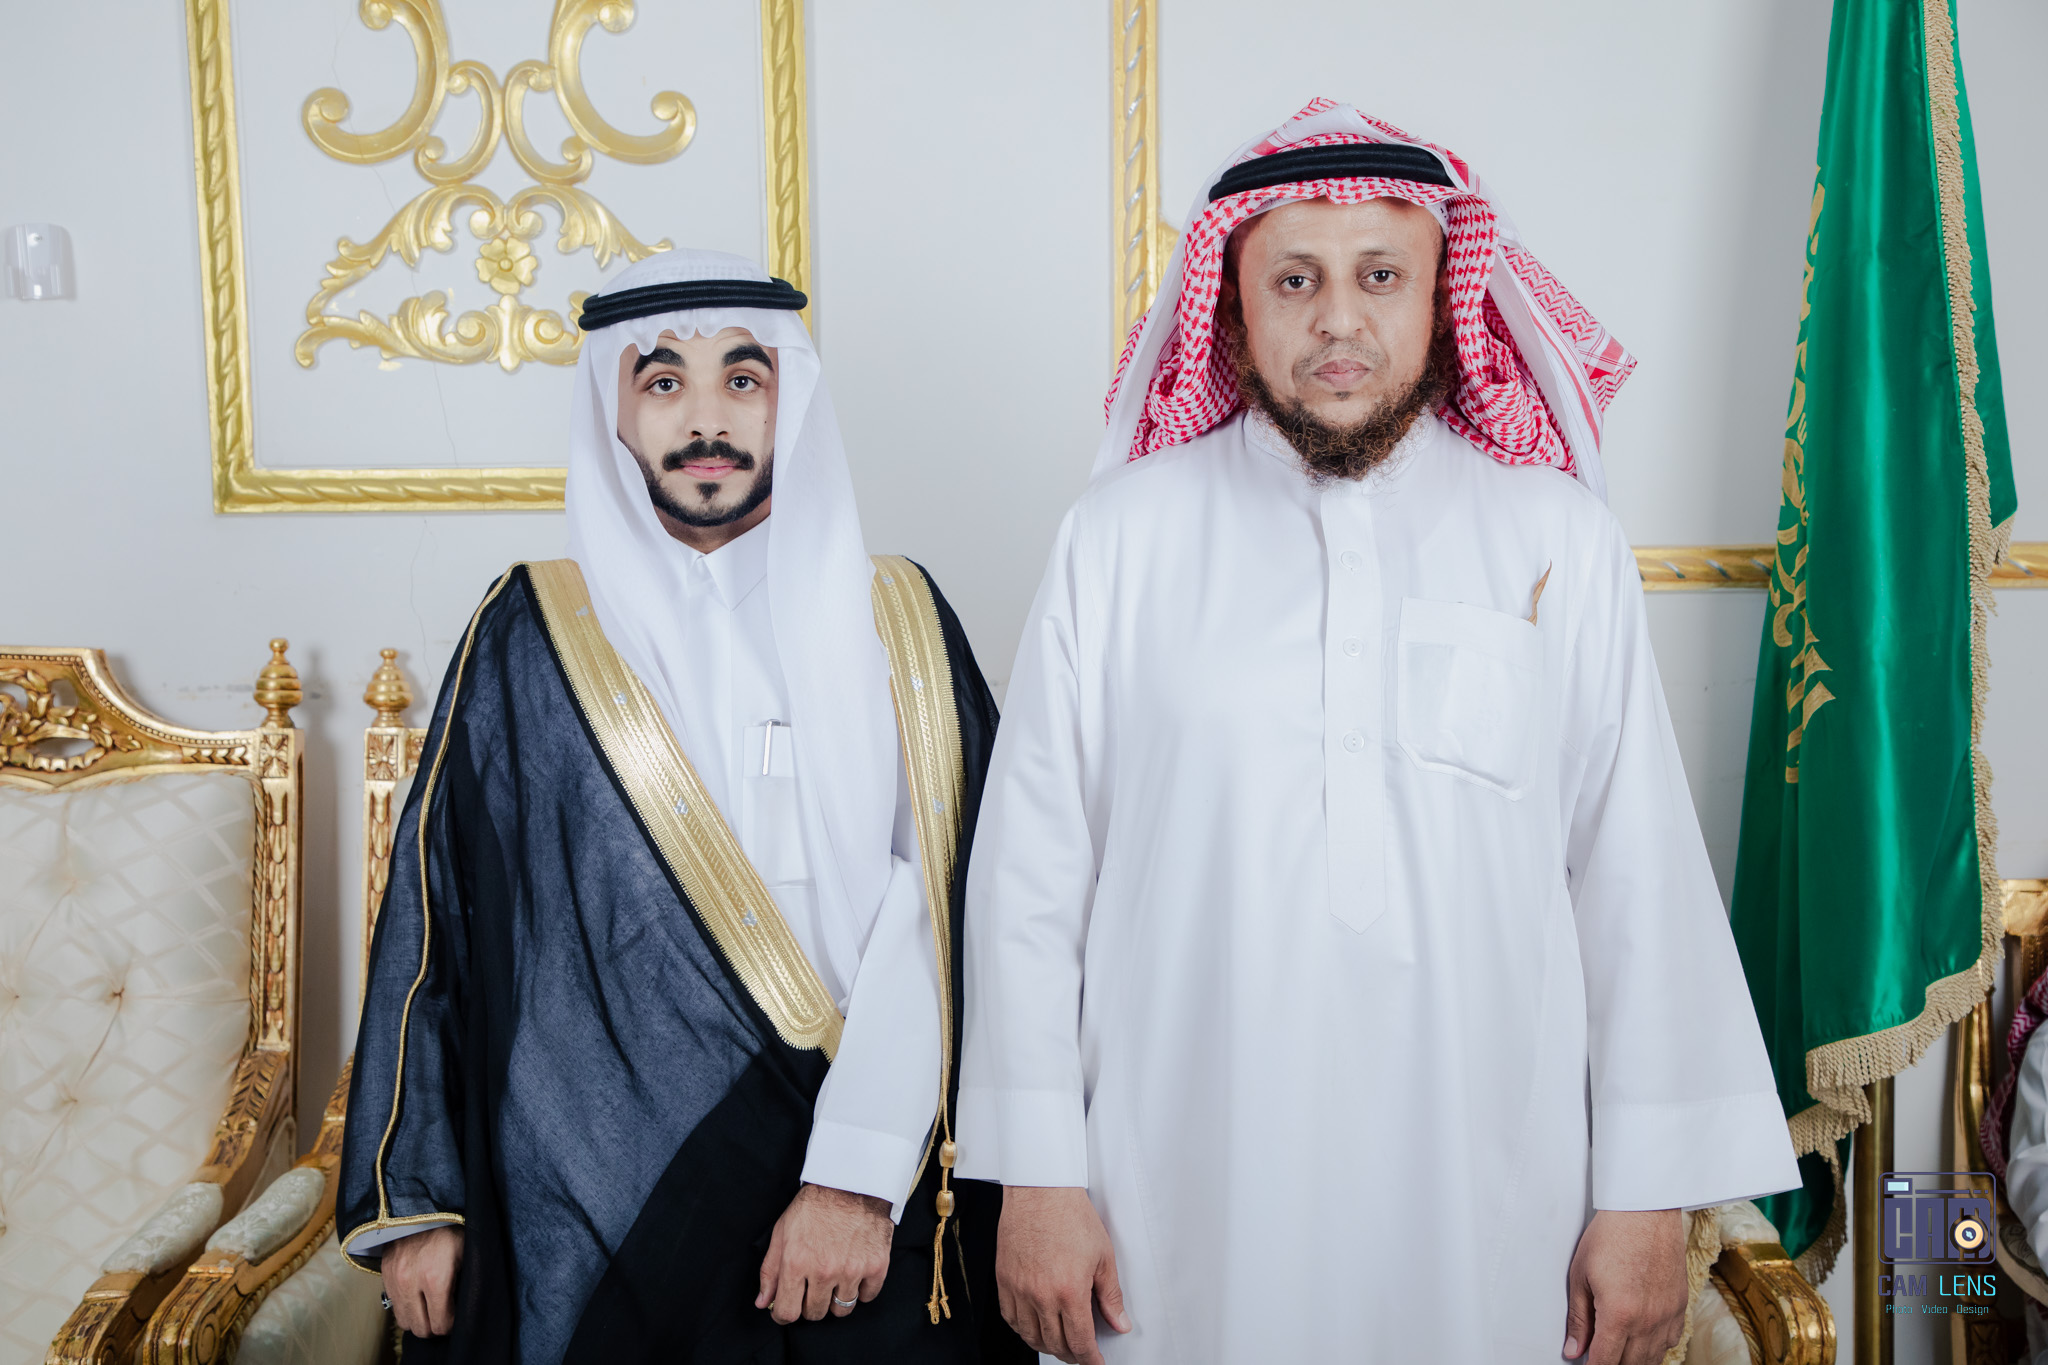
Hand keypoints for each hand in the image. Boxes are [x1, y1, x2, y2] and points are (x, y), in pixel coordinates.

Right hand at [381, 1225, 463, 1337]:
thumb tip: (467, 1305)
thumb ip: (466, 1282)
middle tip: (445, 1315)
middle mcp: (411, 1281)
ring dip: (419, 1319)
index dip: (452, 1323)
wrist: (424, 1204)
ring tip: (431, 1307)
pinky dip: (407, 1306)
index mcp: (435, 1277)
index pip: (441, 1323)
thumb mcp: (468, 1252)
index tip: (457, 1314)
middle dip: (435, 1326)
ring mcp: (394, 1278)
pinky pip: (394, 1305)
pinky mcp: (384, 1274)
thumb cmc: (452, 1227)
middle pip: (421, 1328)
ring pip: (404, 1321)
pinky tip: (419, 1295)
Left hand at [756, 1183, 893, 1323]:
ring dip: (836, 1299)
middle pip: (815, 1314)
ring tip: (834, 1279)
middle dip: (810, 1303)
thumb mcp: (782, 1232)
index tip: (786, 1309)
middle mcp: (824, 1271)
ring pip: (842, 1310)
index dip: (783, 1315)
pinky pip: (867, 1297)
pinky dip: (860, 1290)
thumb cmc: (813, 1206)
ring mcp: (852, 1270)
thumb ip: (770, 1271)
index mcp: (797, 1263)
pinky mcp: (876, 1266)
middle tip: (812, 1285)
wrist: (850, 1182)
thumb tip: (763, 1302)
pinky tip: (854, 1273)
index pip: (788, 1313)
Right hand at [996, 1186, 1130, 1364]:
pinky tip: (1033, 1326)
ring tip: (1059, 1343)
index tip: (1096, 1364)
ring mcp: (1019, 1289)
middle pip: (1055, 1343)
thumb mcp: (1103, 1256)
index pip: (1080, 1341)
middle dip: (1071, 1355)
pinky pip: (1010, 1318)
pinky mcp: (1003, 1279)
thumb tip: (1119, 1323)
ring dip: (1047, 1345)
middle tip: (1082, 1353)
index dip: (1090, 1359)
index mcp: (1069, 1291)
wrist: (1040, 1189)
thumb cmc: (1071, 1215)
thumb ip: (1111, 1296)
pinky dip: (1023, 1329)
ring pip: (1030, 1335)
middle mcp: (1040, 1295)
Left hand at [1563, 1208, 1686, 1363]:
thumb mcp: (1580, 1276)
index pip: (1605, 1362)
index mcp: (1619, 1314)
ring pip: (1652, 1359)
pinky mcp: (1680, 1307)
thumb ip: (1579, 1319)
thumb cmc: (1611, 1236)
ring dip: (1633, 1361)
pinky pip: (1670, 1343)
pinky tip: (1640, 1341)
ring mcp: (1668, 1316)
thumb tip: (1574, 1350)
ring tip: (1616, 1352)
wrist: (1646, 1212)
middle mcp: (1648, 1321)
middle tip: (1598, 1356)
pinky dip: (1654, 1348)